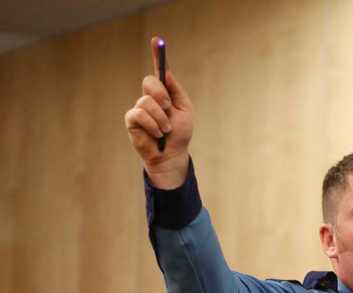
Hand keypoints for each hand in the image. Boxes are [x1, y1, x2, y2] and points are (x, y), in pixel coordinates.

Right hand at [123, 36, 194, 188]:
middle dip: (162, 96)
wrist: (173, 155)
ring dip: (161, 118)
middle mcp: (150, 98)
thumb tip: (167, 72)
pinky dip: (153, 125)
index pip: (159, 72)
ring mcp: (139, 108)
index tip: (157, 41)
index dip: (157, 56)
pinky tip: (157, 134)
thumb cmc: (180, 134)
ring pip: (146, 101)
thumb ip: (176, 91)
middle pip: (150, 82)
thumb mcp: (184, 110)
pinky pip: (139, 114)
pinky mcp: (131, 120)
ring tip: (166, 130)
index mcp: (164, 94)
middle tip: (169, 108)